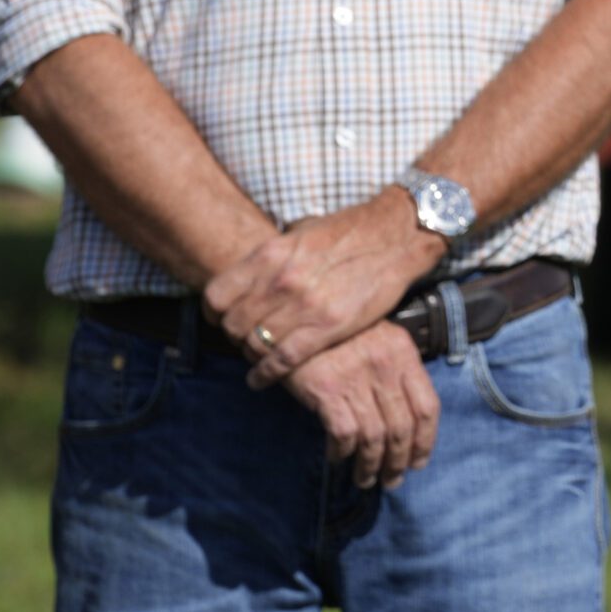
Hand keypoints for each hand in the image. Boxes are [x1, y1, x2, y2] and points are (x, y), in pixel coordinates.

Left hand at [206, 188, 444, 389]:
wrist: (396, 235)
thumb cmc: (350, 232)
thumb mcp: (301, 233)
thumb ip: (273, 257)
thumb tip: (251, 276)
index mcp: (270, 254)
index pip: (217, 297)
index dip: (214, 314)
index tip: (221, 320)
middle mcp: (281, 281)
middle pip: (234, 325)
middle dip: (235, 336)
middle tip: (245, 338)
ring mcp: (305, 305)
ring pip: (255, 344)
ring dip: (252, 354)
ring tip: (258, 356)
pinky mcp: (328, 327)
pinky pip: (282, 359)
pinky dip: (266, 374)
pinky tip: (262, 379)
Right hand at [283, 320, 440, 490]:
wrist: (295, 316)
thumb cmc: (339, 333)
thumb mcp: (378, 340)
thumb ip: (396, 371)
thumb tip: (408, 419)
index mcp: (404, 353)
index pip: (427, 406)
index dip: (426, 441)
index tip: (419, 461)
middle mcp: (385, 366)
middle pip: (402, 427)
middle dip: (399, 461)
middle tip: (393, 480)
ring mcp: (356, 378)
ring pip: (375, 436)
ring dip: (371, 465)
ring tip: (366, 479)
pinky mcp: (326, 389)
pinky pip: (344, 433)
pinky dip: (342, 452)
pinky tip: (338, 458)